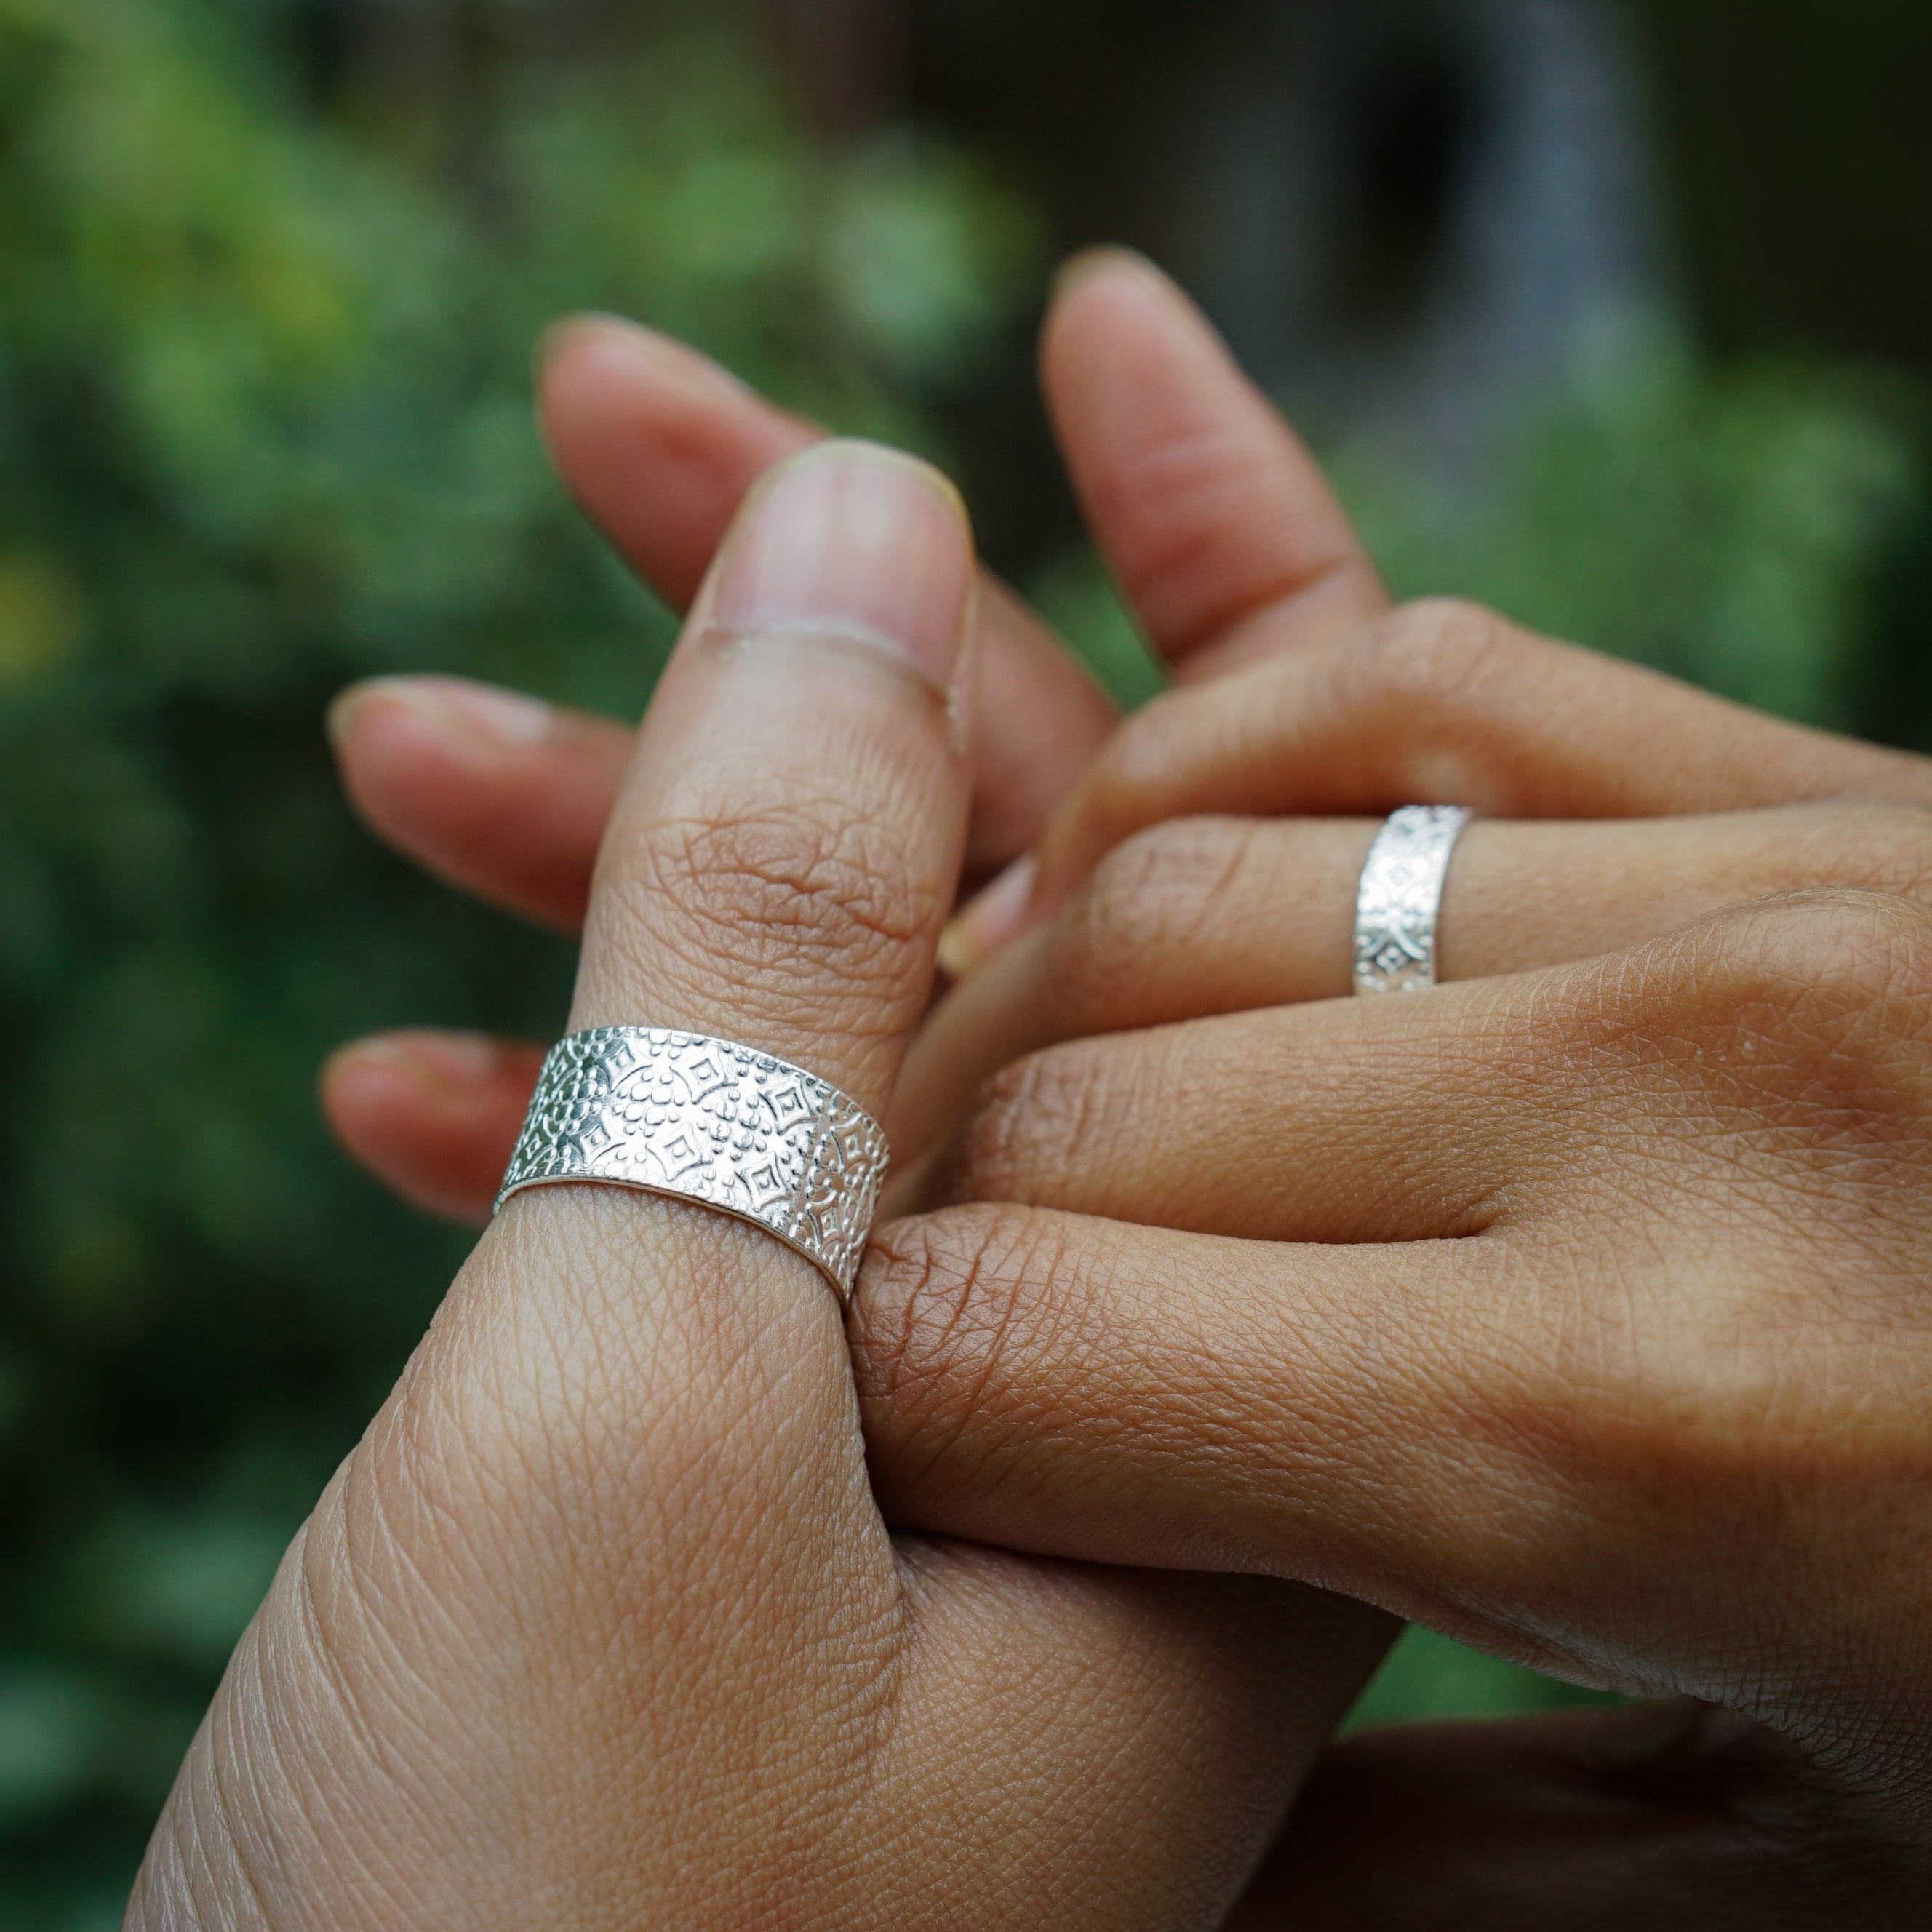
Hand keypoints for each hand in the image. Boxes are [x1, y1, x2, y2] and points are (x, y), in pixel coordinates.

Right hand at [130, 441, 1383, 1929]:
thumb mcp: (650, 1386)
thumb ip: (772, 950)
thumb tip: (862, 528)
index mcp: (1265, 1368)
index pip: (1296, 869)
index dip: (1216, 558)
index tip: (1103, 324)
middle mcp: (1176, 1402)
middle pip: (1051, 919)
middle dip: (825, 669)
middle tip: (612, 408)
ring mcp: (998, 1471)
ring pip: (851, 1069)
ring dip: (637, 895)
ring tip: (396, 736)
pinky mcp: (822, 1541)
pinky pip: (731, 1252)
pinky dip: (570, 1142)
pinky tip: (393, 1069)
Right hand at [820, 632, 1931, 1922]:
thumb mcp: (1777, 1903)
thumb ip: (1385, 1875)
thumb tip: (1074, 1854)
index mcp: (1652, 1444)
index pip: (1008, 1343)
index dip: (868, 1409)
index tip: (864, 1460)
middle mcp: (1686, 1108)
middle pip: (1061, 1100)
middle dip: (919, 1218)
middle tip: (908, 1307)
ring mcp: (1768, 885)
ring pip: (1170, 878)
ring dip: (1026, 1005)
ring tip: (1000, 1122)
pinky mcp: (1816, 777)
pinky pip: (1384, 691)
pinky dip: (1204, 772)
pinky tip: (1145, 882)